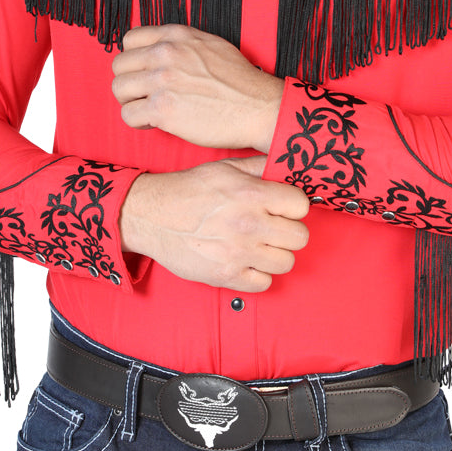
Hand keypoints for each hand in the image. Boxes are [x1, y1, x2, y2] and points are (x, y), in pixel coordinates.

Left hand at [111, 24, 284, 152]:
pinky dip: (138, 122)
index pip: (129, 40)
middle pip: (119, 66)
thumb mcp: (210, 43)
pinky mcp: (163, 110)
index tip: (143, 72)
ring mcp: (162, 81)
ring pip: (119, 90)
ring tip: (149, 110)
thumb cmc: (239, 80)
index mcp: (175, 36)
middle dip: (129, 82)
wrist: (258, 107)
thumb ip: (180, 43)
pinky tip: (155, 123)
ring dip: (130, 102)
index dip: (133, 59)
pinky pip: (128, 115)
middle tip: (144, 95)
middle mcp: (165, 54)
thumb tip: (156, 49)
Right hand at [119, 156, 309, 291]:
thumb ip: (260, 167)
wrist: (150, 215)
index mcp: (251, 194)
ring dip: (275, 254)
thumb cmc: (188, 189)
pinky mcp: (225, 276)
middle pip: (300, 237)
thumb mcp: (226, 167)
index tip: (283, 208)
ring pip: (286, 262)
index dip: (293, 205)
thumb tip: (288, 167)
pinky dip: (258, 274)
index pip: (301, 205)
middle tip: (273, 227)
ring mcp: (238, 253)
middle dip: (289, 230)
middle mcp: (248, 224)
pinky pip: (264, 284)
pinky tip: (247, 260)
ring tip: (260, 244)